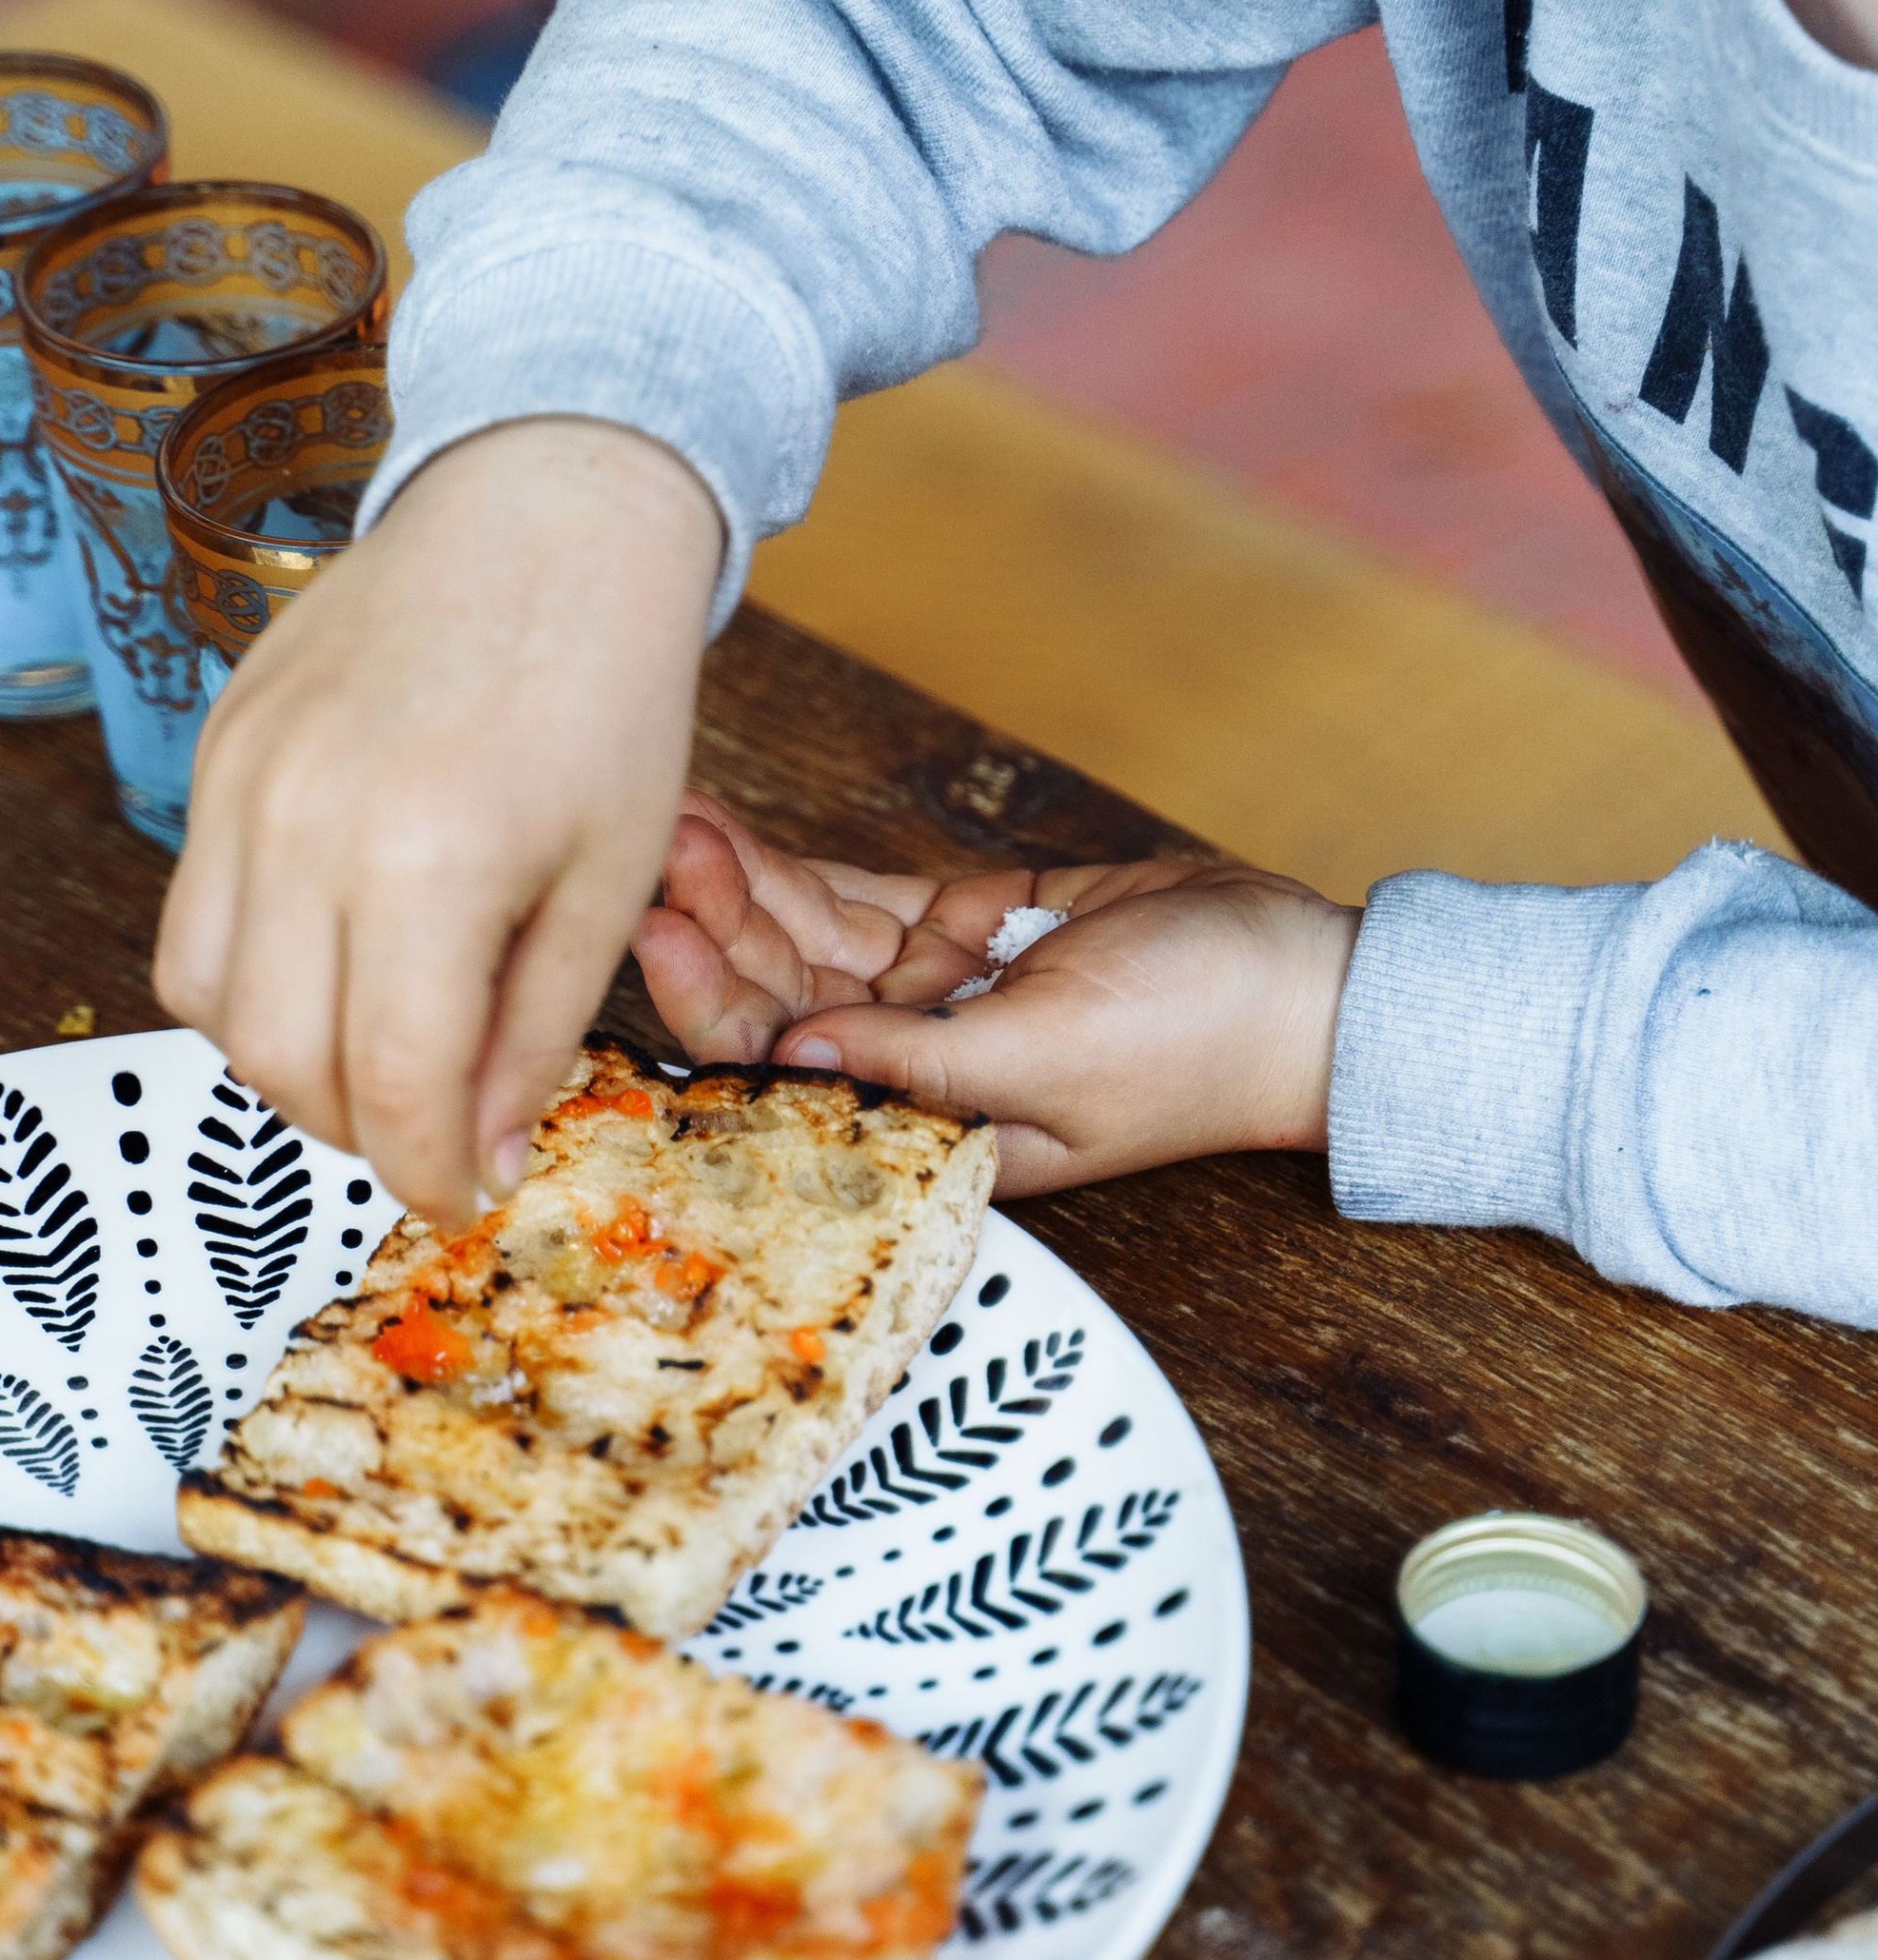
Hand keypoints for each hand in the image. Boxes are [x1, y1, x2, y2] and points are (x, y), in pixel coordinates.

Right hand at [156, 418, 721, 1226]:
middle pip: (283, 1065)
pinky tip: (336, 957)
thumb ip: (534, 1033)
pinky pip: (193, 916)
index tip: (464, 1198)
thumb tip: (479, 1155)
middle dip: (363, 1130)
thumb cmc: (607, 693)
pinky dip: (250, 976)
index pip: (394, 1089)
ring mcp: (242, 784)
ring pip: (209, 1005)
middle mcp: (307, 826)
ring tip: (380, 1048)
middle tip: (436, 1127)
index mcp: (429, 864)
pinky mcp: (215, 752)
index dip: (428, 1174)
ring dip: (289, 1061)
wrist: (543, 511)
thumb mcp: (610, 882)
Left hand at [634, 798, 1359, 1194]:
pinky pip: (853, 903)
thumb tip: (795, 1051)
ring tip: (683, 825)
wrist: (1305, 978)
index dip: (717, 1011)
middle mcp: (917, 1072)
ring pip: (805, 945)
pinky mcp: (962, 930)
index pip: (791, 1081)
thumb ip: (920, 1063)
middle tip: (655, 857)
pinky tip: (731, 836)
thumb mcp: (1052, 1056)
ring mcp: (934, 997)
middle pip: (781, 1004)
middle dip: (714, 933)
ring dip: (739, 893)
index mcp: (932, 1134)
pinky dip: (792, 872)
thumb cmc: (1202, 1042)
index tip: (662, 935)